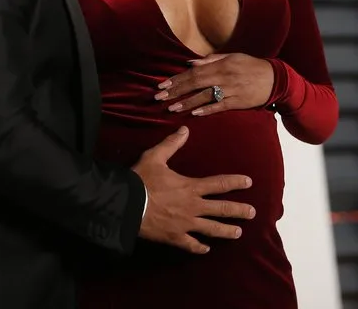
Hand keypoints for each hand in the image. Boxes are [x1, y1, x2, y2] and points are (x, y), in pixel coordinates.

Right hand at [133, 126, 254, 253]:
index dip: (235, 182)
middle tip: (253, 212)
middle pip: (222, 209)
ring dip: (227, 231)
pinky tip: (206, 249)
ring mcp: (185, 224)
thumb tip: (185, 129)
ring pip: (211, 230)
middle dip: (239, 210)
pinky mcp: (175, 237)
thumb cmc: (142, 179)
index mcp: (190, 187)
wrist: (127, 204)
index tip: (249, 182)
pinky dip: (200, 247)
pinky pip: (191, 244)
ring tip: (239, 232)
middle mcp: (193, 207)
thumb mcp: (155, 157)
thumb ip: (172, 144)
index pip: (218, 184)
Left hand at [155, 53, 273, 116]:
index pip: (193, 72)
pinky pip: (220, 106)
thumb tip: (190, 63)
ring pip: (205, 96)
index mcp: (221, 64)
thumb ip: (211, 60)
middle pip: (195, 83)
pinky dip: (207, 110)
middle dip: (176, 91)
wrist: (276, 78)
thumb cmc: (251, 65)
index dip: (177, 79)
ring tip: (171, 108)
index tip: (162, 85)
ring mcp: (231, 89)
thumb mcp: (232, 57)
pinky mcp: (238, 102)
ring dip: (187, 102)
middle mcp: (224, 76)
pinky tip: (194, 113)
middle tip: (159, 98)